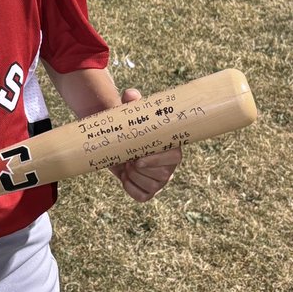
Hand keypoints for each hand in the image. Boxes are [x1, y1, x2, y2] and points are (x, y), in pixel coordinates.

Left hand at [110, 87, 182, 202]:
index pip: (174, 158)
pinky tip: (125, 177)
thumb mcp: (132, 115)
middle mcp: (170, 166)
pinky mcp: (149, 191)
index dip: (157, 160)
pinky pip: (142, 196)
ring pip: (151, 186)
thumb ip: (133, 103)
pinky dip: (131, 188)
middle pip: (162, 175)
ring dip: (133, 177)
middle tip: (128, 159)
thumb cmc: (131, 128)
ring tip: (126, 165)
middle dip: (139, 169)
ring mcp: (160, 181)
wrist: (118, 144)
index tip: (138, 158)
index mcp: (172, 148)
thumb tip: (131, 95)